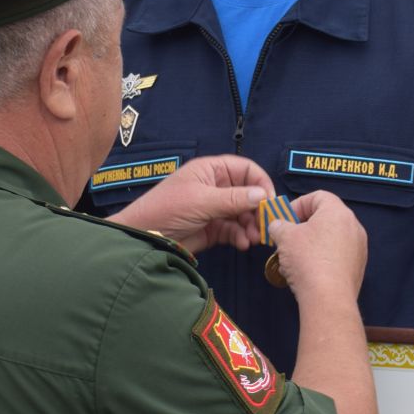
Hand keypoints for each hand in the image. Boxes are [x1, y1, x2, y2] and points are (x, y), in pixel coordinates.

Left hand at [109, 155, 272, 250]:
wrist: (143, 238)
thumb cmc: (166, 209)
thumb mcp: (201, 200)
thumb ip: (233, 199)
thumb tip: (262, 195)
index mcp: (211, 170)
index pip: (245, 169)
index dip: (260, 182)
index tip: (270, 200)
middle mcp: (215, 187)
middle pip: (247, 193)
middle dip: (257, 209)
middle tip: (266, 225)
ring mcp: (214, 209)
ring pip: (243, 214)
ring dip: (251, 226)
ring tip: (254, 239)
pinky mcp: (212, 229)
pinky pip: (234, 230)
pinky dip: (241, 236)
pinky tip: (243, 244)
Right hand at [268, 190, 367, 301]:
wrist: (328, 298)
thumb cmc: (307, 260)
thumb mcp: (284, 237)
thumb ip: (279, 225)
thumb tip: (277, 226)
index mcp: (338, 212)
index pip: (318, 196)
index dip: (298, 204)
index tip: (285, 218)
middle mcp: (354, 227)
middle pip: (326, 218)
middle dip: (304, 226)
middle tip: (287, 238)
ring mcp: (358, 248)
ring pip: (332, 238)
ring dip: (312, 243)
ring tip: (295, 257)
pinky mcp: (358, 268)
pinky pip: (338, 255)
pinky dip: (323, 258)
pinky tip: (309, 272)